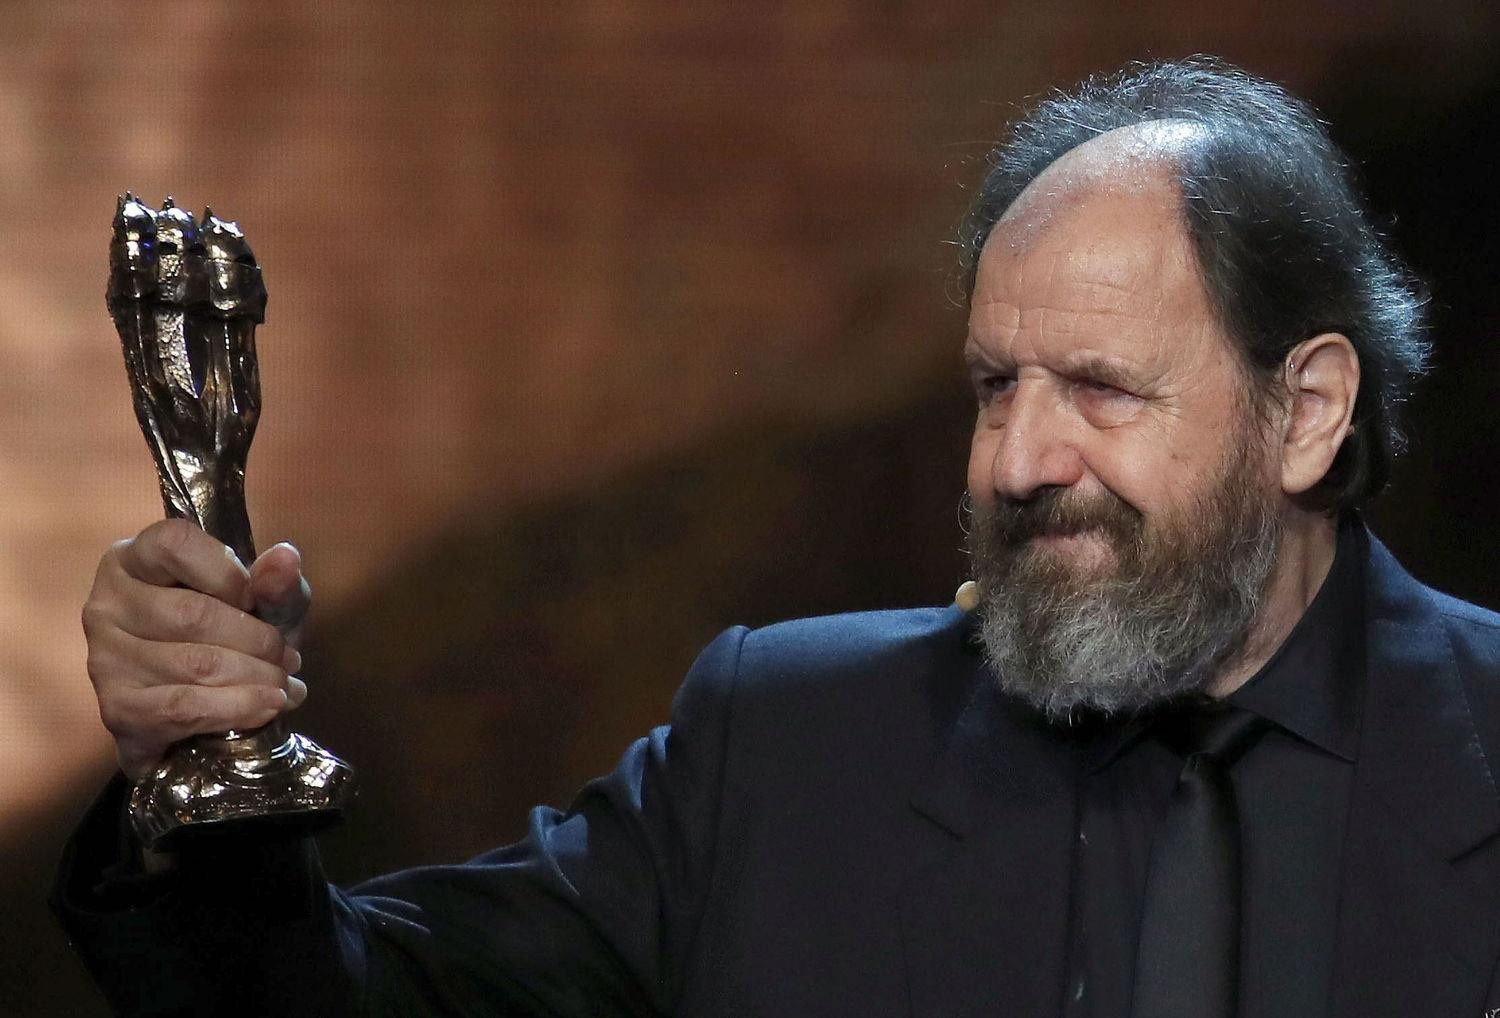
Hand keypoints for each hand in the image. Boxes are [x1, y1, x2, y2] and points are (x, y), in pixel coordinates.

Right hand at [82, 518, 309, 782]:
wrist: (197, 719)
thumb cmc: (231, 637)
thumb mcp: (261, 603)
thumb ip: (274, 581)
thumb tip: (286, 557)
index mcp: (135, 559)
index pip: (175, 543)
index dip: (227, 572)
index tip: (255, 601)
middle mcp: (108, 603)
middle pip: (193, 614)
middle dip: (258, 640)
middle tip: (288, 659)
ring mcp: (105, 657)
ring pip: (195, 664)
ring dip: (256, 678)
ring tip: (284, 686)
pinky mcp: (116, 707)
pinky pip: (184, 707)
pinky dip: (238, 708)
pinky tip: (266, 707)